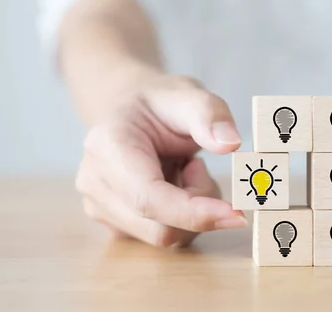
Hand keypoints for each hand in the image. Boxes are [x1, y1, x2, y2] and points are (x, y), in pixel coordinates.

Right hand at [75, 75, 246, 246]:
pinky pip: (161, 237)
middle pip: (160, 227)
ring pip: (165, 236)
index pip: (149, 199)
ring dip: (191, 210)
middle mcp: (94, 182)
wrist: (134, 113)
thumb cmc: (160, 104)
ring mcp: (99, 207)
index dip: (194, 213)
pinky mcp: (113, 224)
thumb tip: (230, 143)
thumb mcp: (190, 95)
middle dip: (198, 205)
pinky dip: (181, 217)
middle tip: (197, 165)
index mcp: (107, 146)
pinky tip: (174, 185)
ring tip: (184, 169)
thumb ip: (210, 114)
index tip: (237, 214)